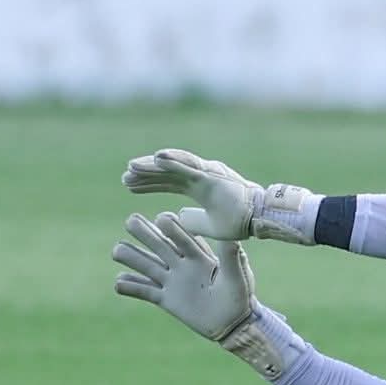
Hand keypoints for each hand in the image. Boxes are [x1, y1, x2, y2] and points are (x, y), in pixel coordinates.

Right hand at [112, 213, 253, 341]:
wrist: (233, 323)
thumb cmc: (240, 297)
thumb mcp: (238, 277)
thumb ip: (232, 259)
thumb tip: (232, 239)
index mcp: (201, 257)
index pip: (184, 239)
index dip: (173, 229)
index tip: (162, 217)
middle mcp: (183, 266)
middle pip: (161, 246)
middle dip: (146, 234)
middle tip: (130, 220)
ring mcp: (173, 282)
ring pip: (149, 266)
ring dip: (133, 257)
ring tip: (116, 249)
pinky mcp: (167, 300)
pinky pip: (146, 292)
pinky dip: (132, 287)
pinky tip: (118, 282)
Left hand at [122, 148, 258, 240]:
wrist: (260, 219)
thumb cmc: (239, 222)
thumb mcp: (209, 225)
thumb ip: (194, 221)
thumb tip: (178, 218)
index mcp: (199, 188)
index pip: (169, 182)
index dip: (149, 183)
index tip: (128, 185)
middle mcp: (200, 177)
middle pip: (167, 172)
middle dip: (146, 174)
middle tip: (125, 175)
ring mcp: (206, 174)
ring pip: (174, 166)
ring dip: (153, 166)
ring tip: (132, 166)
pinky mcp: (212, 176)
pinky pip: (189, 167)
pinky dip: (173, 161)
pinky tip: (156, 158)